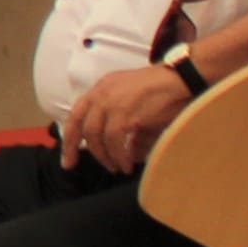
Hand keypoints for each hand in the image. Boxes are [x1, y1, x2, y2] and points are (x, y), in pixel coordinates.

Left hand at [60, 63, 190, 173]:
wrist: (180, 79)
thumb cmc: (162, 92)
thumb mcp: (132, 100)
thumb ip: (121, 121)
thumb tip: (123, 150)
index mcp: (102, 87)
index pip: (77, 113)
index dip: (69, 136)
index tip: (67, 155)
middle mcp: (102, 93)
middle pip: (80, 125)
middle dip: (74, 148)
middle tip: (74, 165)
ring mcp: (112, 102)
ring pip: (96, 135)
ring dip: (104, 155)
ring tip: (115, 167)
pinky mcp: (125, 113)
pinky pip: (114, 141)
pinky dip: (119, 155)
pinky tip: (126, 164)